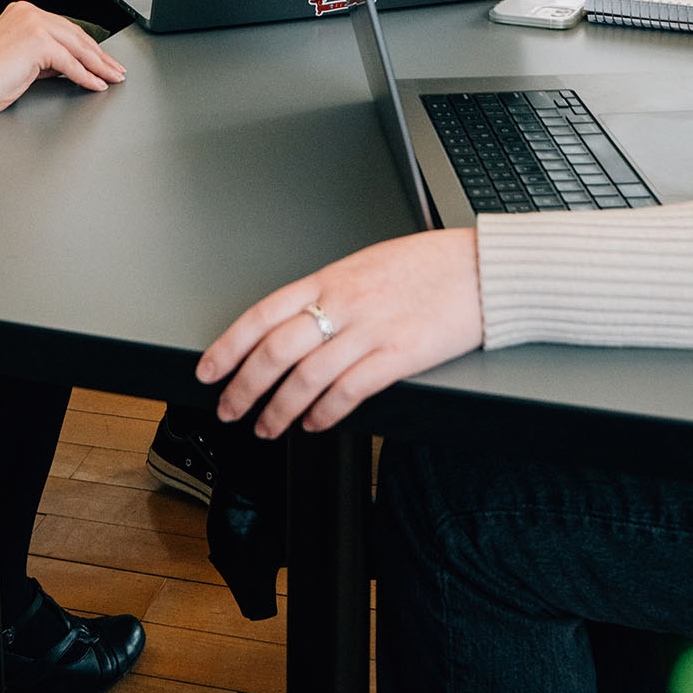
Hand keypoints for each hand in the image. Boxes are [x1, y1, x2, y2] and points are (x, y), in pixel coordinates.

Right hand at [0, 2, 125, 114]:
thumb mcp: (21, 59)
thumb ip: (46, 55)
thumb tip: (73, 63)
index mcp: (23, 10)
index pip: (65, 28)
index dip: (87, 46)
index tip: (102, 59)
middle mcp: (29, 12)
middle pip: (75, 35)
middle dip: (99, 55)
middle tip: (115, 70)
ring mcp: (33, 24)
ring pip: (77, 47)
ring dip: (98, 66)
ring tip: (112, 78)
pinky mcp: (37, 43)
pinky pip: (70, 63)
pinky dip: (86, 76)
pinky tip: (96, 84)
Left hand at [196, 229, 482, 436]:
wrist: (483, 269)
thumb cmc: (430, 264)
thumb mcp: (368, 264)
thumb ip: (332, 291)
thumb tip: (300, 320)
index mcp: (332, 276)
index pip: (263, 313)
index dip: (229, 345)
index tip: (208, 370)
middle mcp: (344, 302)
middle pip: (276, 350)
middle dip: (244, 386)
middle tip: (228, 409)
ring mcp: (371, 330)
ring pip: (306, 377)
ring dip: (278, 409)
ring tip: (266, 428)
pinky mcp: (400, 356)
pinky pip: (349, 391)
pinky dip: (325, 413)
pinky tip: (315, 424)